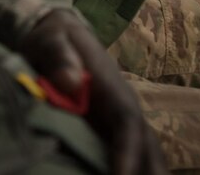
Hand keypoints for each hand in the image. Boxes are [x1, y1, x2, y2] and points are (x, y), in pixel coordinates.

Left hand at [20, 9, 167, 174]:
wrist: (59, 37)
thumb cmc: (53, 41)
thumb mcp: (50, 41)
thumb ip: (58, 57)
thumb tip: (70, 82)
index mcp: (112, 89)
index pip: (127, 123)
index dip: (128, 152)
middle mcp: (124, 110)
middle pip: (148, 148)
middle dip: (149, 174)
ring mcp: (120, 125)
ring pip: (146, 158)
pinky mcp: (111, 136)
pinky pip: (131, 160)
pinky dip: (135, 173)